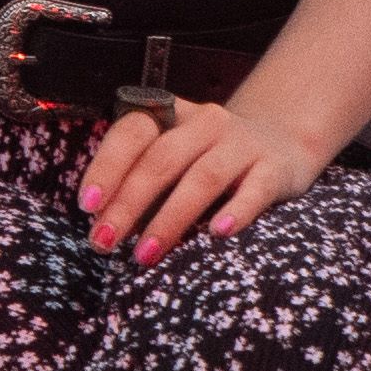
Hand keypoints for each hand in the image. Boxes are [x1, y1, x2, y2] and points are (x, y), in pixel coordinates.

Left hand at [80, 95, 329, 263]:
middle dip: (128, 204)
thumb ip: (144, 182)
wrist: (283, 142)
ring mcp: (242, 143)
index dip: (107, 166)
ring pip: (202, 178)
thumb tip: (102, 226)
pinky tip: (217, 233)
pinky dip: (236, 211)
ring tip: (145, 254)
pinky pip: (255, 189)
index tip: (87, 205)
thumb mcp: (177, 159)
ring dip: (170, 218)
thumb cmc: (211, 160)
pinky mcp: (275, 168)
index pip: (133, 131)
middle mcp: (206, 122)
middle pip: (161, 160)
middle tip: (104, 243)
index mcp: (174, 115)